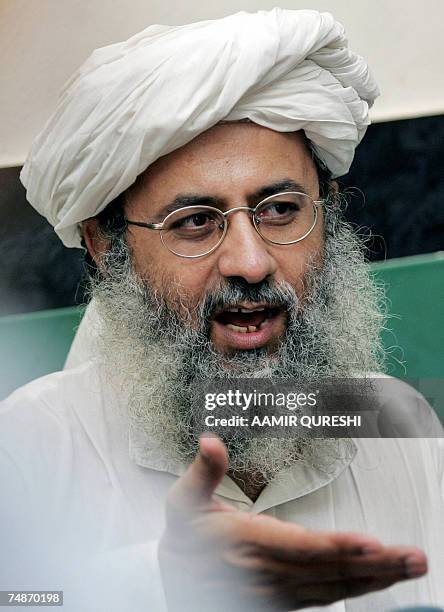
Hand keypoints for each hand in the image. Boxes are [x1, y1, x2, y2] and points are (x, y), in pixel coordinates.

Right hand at [158, 435, 426, 611]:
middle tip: (414, 557)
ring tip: (411, 565)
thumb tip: (211, 440)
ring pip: (334, 587)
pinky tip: (381, 578)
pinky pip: (328, 596)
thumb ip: (202, 473)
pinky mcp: (285, 599)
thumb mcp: (182, 503)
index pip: (297, 548)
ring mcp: (280, 590)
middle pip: (328, 570)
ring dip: (376, 578)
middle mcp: (269, 572)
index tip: (369, 543)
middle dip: (374, 565)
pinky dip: (359, 589)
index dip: (334, 547)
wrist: (178, 581)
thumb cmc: (185, 538)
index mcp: (246, 542)